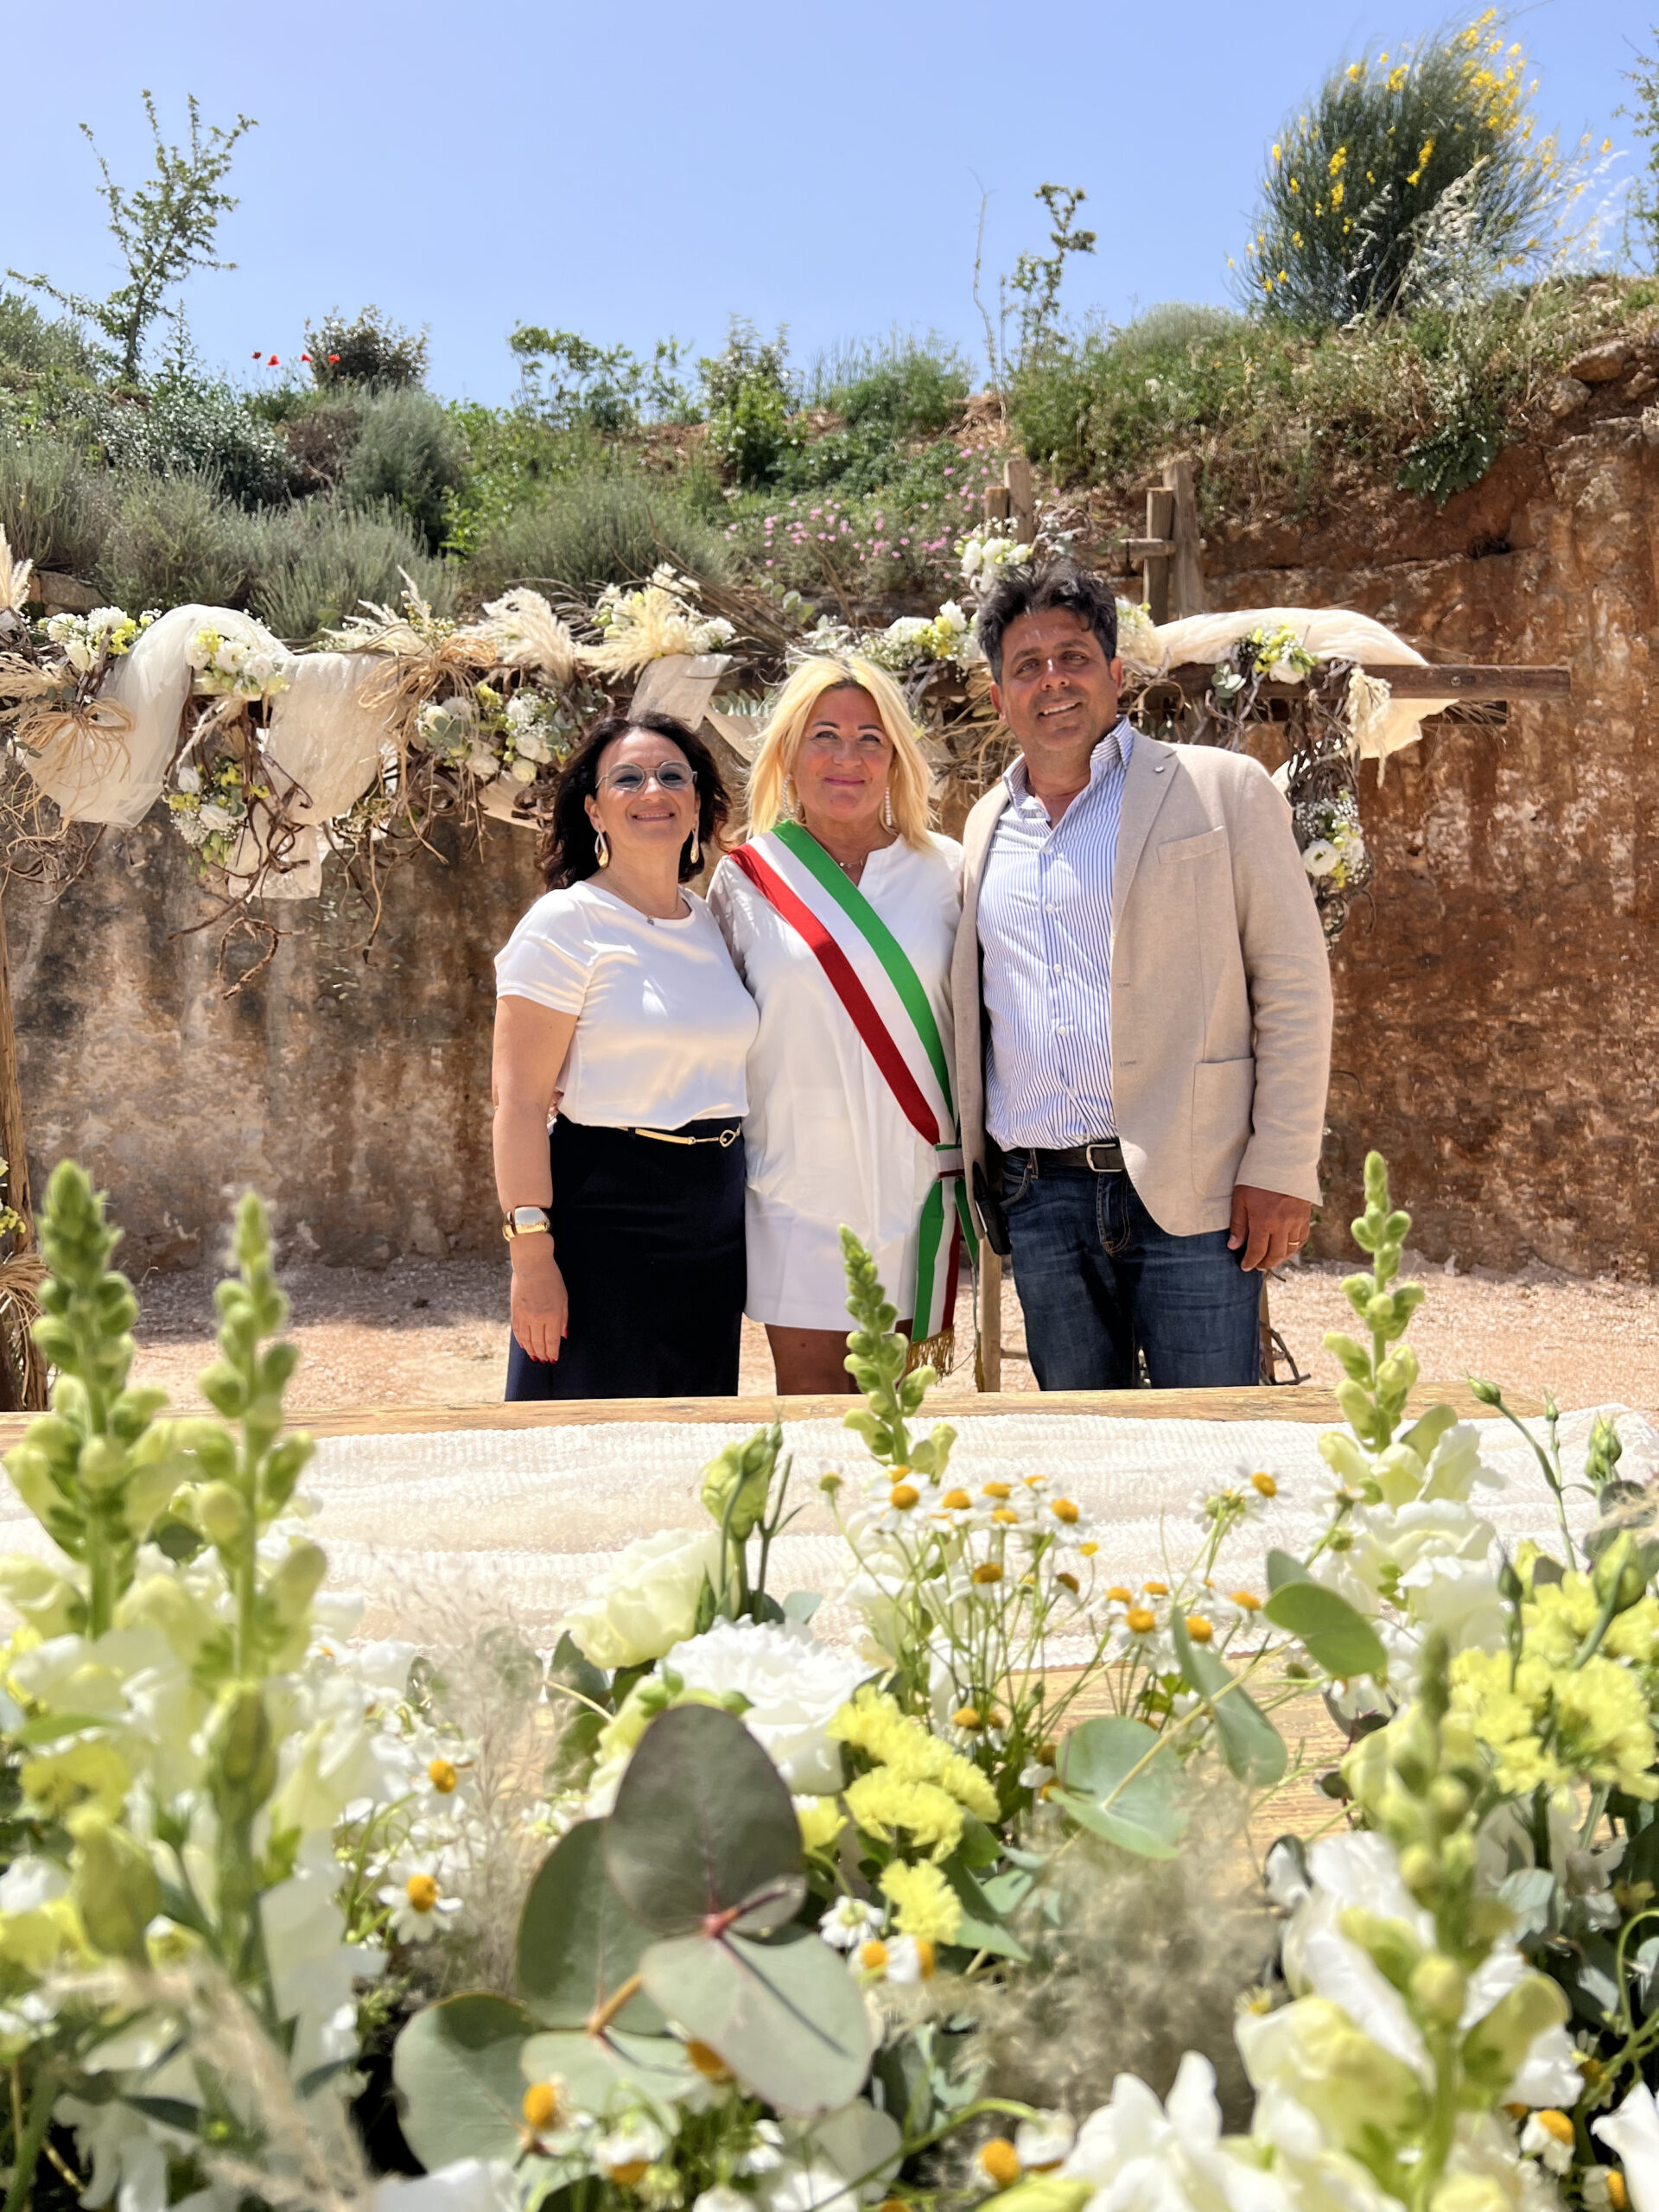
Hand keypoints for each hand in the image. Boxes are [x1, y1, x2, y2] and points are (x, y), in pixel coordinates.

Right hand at [510, 1239, 567, 1362]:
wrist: (531, 1263)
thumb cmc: (552, 1278)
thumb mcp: (564, 1297)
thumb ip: (564, 1318)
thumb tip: (563, 1336)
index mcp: (552, 1314)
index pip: (552, 1340)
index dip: (552, 1352)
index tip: (554, 1359)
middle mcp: (537, 1318)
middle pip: (539, 1342)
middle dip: (543, 1353)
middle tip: (544, 1361)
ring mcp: (523, 1315)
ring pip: (526, 1339)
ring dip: (531, 1350)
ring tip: (535, 1357)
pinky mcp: (514, 1310)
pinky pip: (517, 1331)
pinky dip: (521, 1340)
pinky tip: (524, 1345)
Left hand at [1228, 1185, 1310, 1272]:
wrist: (1282, 1159)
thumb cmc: (1256, 1177)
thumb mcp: (1240, 1199)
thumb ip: (1238, 1224)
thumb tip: (1234, 1246)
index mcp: (1263, 1221)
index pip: (1257, 1251)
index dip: (1250, 1262)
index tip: (1245, 1267)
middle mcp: (1282, 1225)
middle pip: (1275, 1254)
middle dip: (1265, 1263)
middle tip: (1257, 1266)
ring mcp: (1296, 1221)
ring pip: (1290, 1249)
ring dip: (1279, 1258)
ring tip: (1270, 1259)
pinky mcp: (1305, 1215)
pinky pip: (1302, 1238)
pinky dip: (1294, 1246)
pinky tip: (1286, 1247)